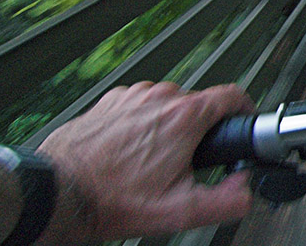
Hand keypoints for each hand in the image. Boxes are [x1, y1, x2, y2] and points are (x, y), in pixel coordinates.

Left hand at [35, 82, 253, 243]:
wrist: (61, 192)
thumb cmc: (111, 198)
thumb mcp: (180, 211)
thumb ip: (226, 200)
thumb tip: (244, 190)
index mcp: (184, 117)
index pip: (232, 95)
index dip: (244, 108)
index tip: (243, 119)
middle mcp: (159, 98)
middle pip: (198, 103)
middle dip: (201, 129)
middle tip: (190, 160)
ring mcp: (132, 96)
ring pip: (168, 104)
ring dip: (170, 125)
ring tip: (156, 158)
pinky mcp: (111, 101)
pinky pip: (140, 105)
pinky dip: (143, 123)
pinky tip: (132, 150)